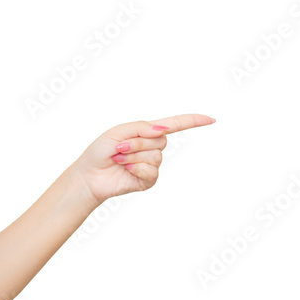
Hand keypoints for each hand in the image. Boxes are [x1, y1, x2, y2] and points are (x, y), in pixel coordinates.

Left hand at [72, 113, 215, 205]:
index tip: (210, 119)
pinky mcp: (149, 180)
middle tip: (120, 147)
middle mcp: (152, 147)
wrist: (89, 176)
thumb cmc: (100, 151)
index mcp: (146, 133)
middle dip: (137, 142)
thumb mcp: (117, 132)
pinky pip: (152, 171)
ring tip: (120, 159)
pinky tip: (126, 170)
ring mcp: (151, 165)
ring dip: (134, 156)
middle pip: (160, 140)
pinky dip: (137, 169)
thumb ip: (140, 127)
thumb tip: (163, 128)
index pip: (174, 125)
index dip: (192, 121)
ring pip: (155, 156)